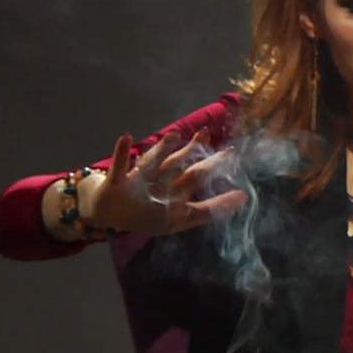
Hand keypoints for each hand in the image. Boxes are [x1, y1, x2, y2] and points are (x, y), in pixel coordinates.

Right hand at [81, 130, 249, 234]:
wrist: (108, 213)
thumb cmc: (146, 213)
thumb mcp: (181, 219)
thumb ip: (211, 210)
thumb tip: (244, 199)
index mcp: (175, 187)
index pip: (198, 174)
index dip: (213, 165)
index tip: (231, 152)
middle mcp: (160, 178)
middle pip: (179, 163)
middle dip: (193, 151)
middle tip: (207, 134)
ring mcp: (139, 177)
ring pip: (154, 162)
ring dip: (162, 149)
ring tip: (174, 135)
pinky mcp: (118, 180)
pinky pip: (120, 166)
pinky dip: (121, 152)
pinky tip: (126, 137)